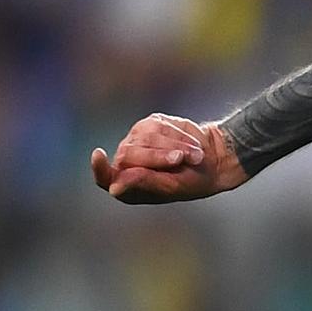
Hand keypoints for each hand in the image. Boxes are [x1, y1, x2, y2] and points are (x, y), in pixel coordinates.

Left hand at [91, 114, 247, 203]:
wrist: (213, 161)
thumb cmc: (192, 182)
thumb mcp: (171, 187)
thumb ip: (144, 183)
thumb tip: (114, 187)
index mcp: (128, 184)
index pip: (105, 177)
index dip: (100, 168)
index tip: (98, 155)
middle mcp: (127, 162)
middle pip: (129, 153)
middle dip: (157, 156)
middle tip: (180, 160)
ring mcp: (137, 140)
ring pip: (146, 136)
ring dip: (175, 145)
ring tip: (194, 156)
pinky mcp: (151, 123)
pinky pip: (160, 126)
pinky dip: (179, 135)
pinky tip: (191, 144)